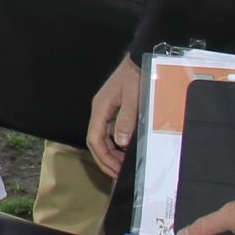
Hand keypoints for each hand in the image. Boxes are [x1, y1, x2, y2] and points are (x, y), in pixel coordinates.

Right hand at [87, 55, 140, 178]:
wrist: (141, 60)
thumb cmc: (137, 76)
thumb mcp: (134, 98)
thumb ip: (127, 120)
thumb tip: (120, 143)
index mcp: (101, 108)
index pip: (94, 139)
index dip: (103, 157)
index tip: (116, 170)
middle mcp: (100, 111)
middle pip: (96, 142)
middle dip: (105, 160)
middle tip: (119, 174)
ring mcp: (107, 111)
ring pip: (102, 138)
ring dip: (111, 154)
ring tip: (123, 166)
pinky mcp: (115, 110)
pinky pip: (111, 133)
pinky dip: (116, 145)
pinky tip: (126, 151)